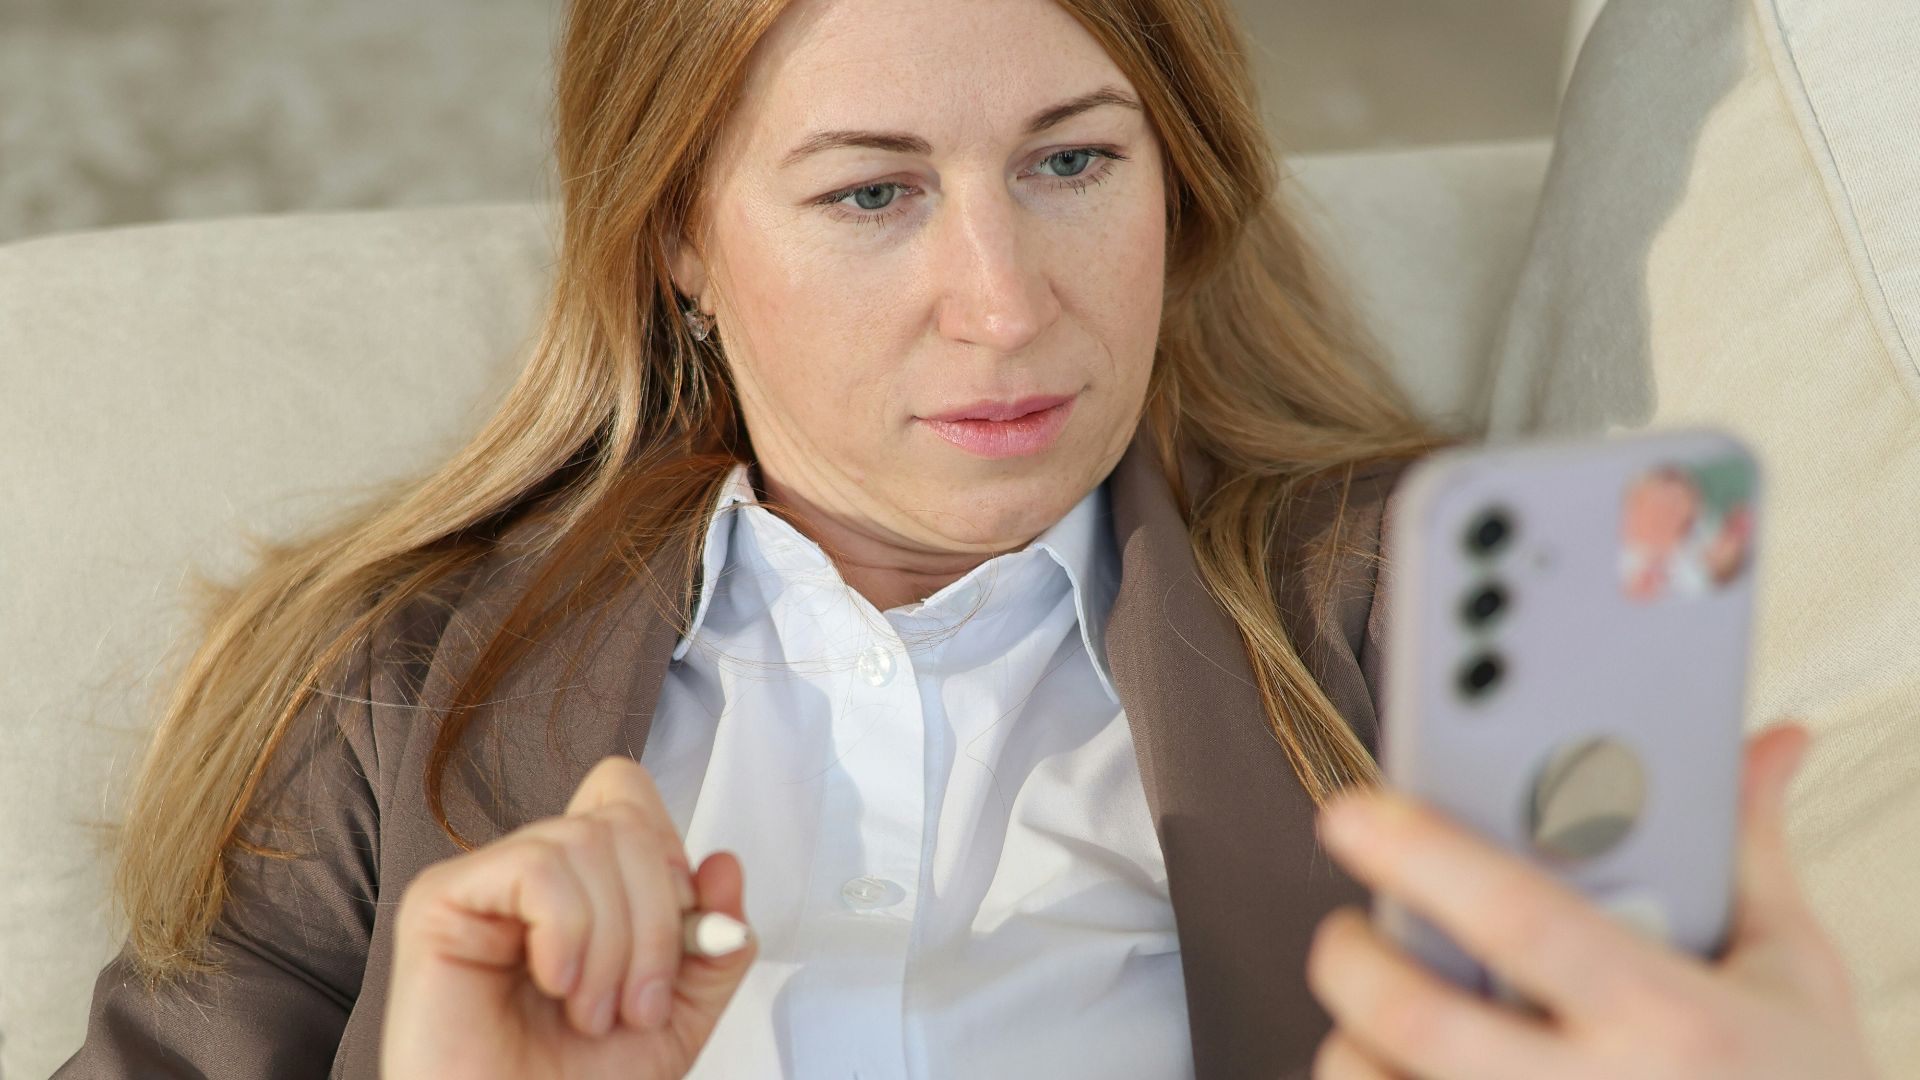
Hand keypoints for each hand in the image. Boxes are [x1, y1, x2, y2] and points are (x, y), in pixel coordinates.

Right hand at [381, 756, 757, 1079]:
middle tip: (635, 1004)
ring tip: (590, 1012)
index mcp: (585, 888)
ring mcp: (485, 882)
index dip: (670, 857)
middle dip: (657, 920)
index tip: (680, 937)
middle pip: (624, 818)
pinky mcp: (441, 898)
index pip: (628, 796)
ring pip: (586, 841)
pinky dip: (567, 932)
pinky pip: (537, 867)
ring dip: (612, 943)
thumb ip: (713, 945)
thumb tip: (724, 866)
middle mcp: (534, 874)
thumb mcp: (677, 1016)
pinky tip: (553, 983)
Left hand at [1306, 721, 1878, 1079]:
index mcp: (1670, 1018)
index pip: (1516, 917)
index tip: (1353, 814)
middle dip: (1351, 957)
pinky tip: (1403, 1073)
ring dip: (1351, 1046)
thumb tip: (1766, 746)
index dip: (1420, 857)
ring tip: (1372, 1018)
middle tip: (1349, 929)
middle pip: (1416, 1017)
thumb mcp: (1791, 975)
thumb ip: (1748, 855)